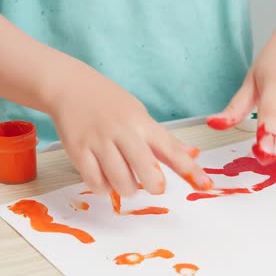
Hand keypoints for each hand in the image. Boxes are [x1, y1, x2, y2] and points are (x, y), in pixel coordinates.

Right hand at [49, 70, 211, 196]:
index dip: (190, 169)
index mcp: (142, 122)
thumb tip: (191, 154)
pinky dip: (104, 188)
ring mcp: (99, 140)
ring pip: (120, 180)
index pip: (171, 149)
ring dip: (128, 189)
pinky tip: (106, 182)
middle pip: (147, 169)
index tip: (205, 185)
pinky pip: (95, 181)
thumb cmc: (109, 103)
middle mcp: (122, 130)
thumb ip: (162, 139)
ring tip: (127, 184)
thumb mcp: (139, 114)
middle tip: (152, 185)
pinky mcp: (78, 149)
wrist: (70, 86)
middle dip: (154, 185)